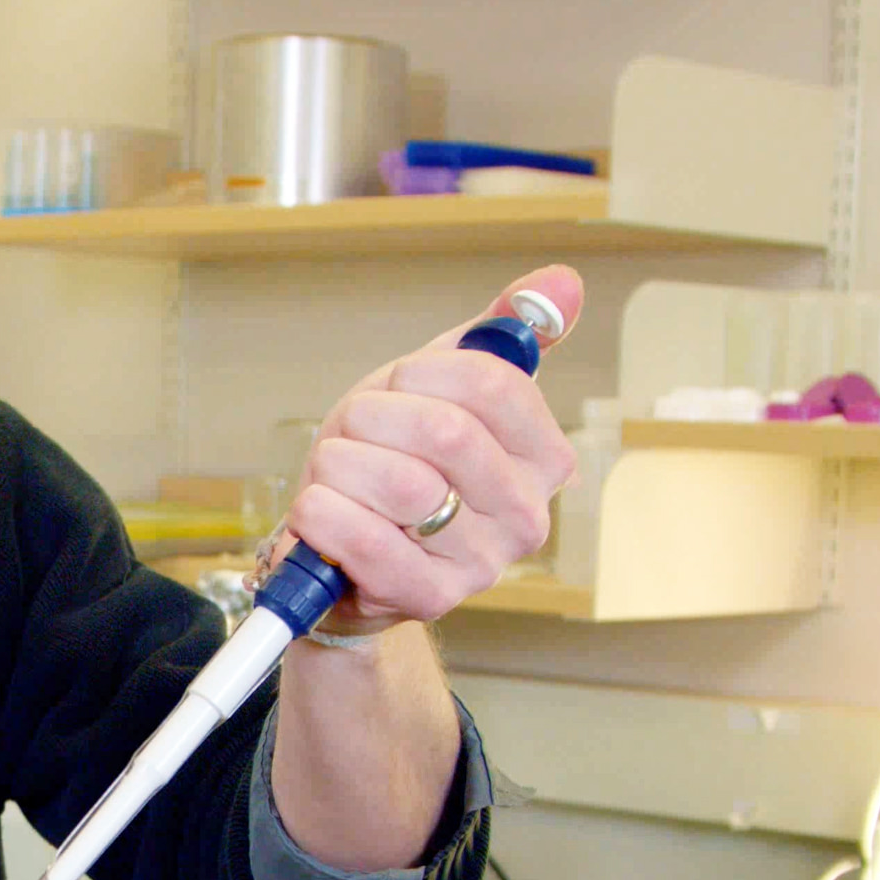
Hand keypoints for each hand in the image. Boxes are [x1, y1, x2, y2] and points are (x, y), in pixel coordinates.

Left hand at [273, 265, 585, 637]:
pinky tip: (317, 511)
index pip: (492, 384)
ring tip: (335, 477)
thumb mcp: (444, 389)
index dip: (420, 372)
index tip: (396, 385)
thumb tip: (563, 280)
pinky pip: (364, 540)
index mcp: (544, 457)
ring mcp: (480, 565)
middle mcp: (526, 515)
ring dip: (339, 465)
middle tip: (353, 432)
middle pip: (444, 431)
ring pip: (398, 483)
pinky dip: (322, 513)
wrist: (351, 561)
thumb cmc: (397, 465)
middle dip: (371, 418)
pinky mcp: (426, 600)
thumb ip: (500, 333)